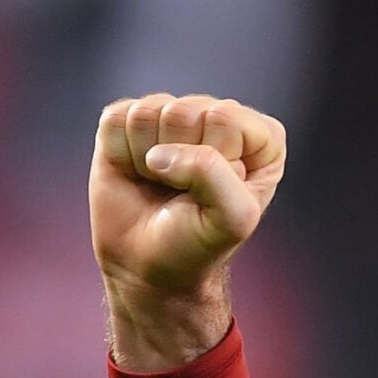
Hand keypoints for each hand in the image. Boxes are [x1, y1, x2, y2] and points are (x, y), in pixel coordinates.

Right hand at [90, 93, 286, 368]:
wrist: (147, 265)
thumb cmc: (197, 243)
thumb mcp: (230, 218)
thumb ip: (212, 174)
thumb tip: (158, 154)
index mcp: (261, 139)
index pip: (224, 118)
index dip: (213, 162)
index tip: (212, 196)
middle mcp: (219, 119)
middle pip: (183, 112)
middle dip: (178, 162)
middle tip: (181, 193)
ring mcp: (173, 117)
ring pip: (148, 112)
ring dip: (146, 159)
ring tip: (160, 184)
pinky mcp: (130, 122)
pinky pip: (116, 119)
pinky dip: (119, 152)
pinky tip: (136, 172)